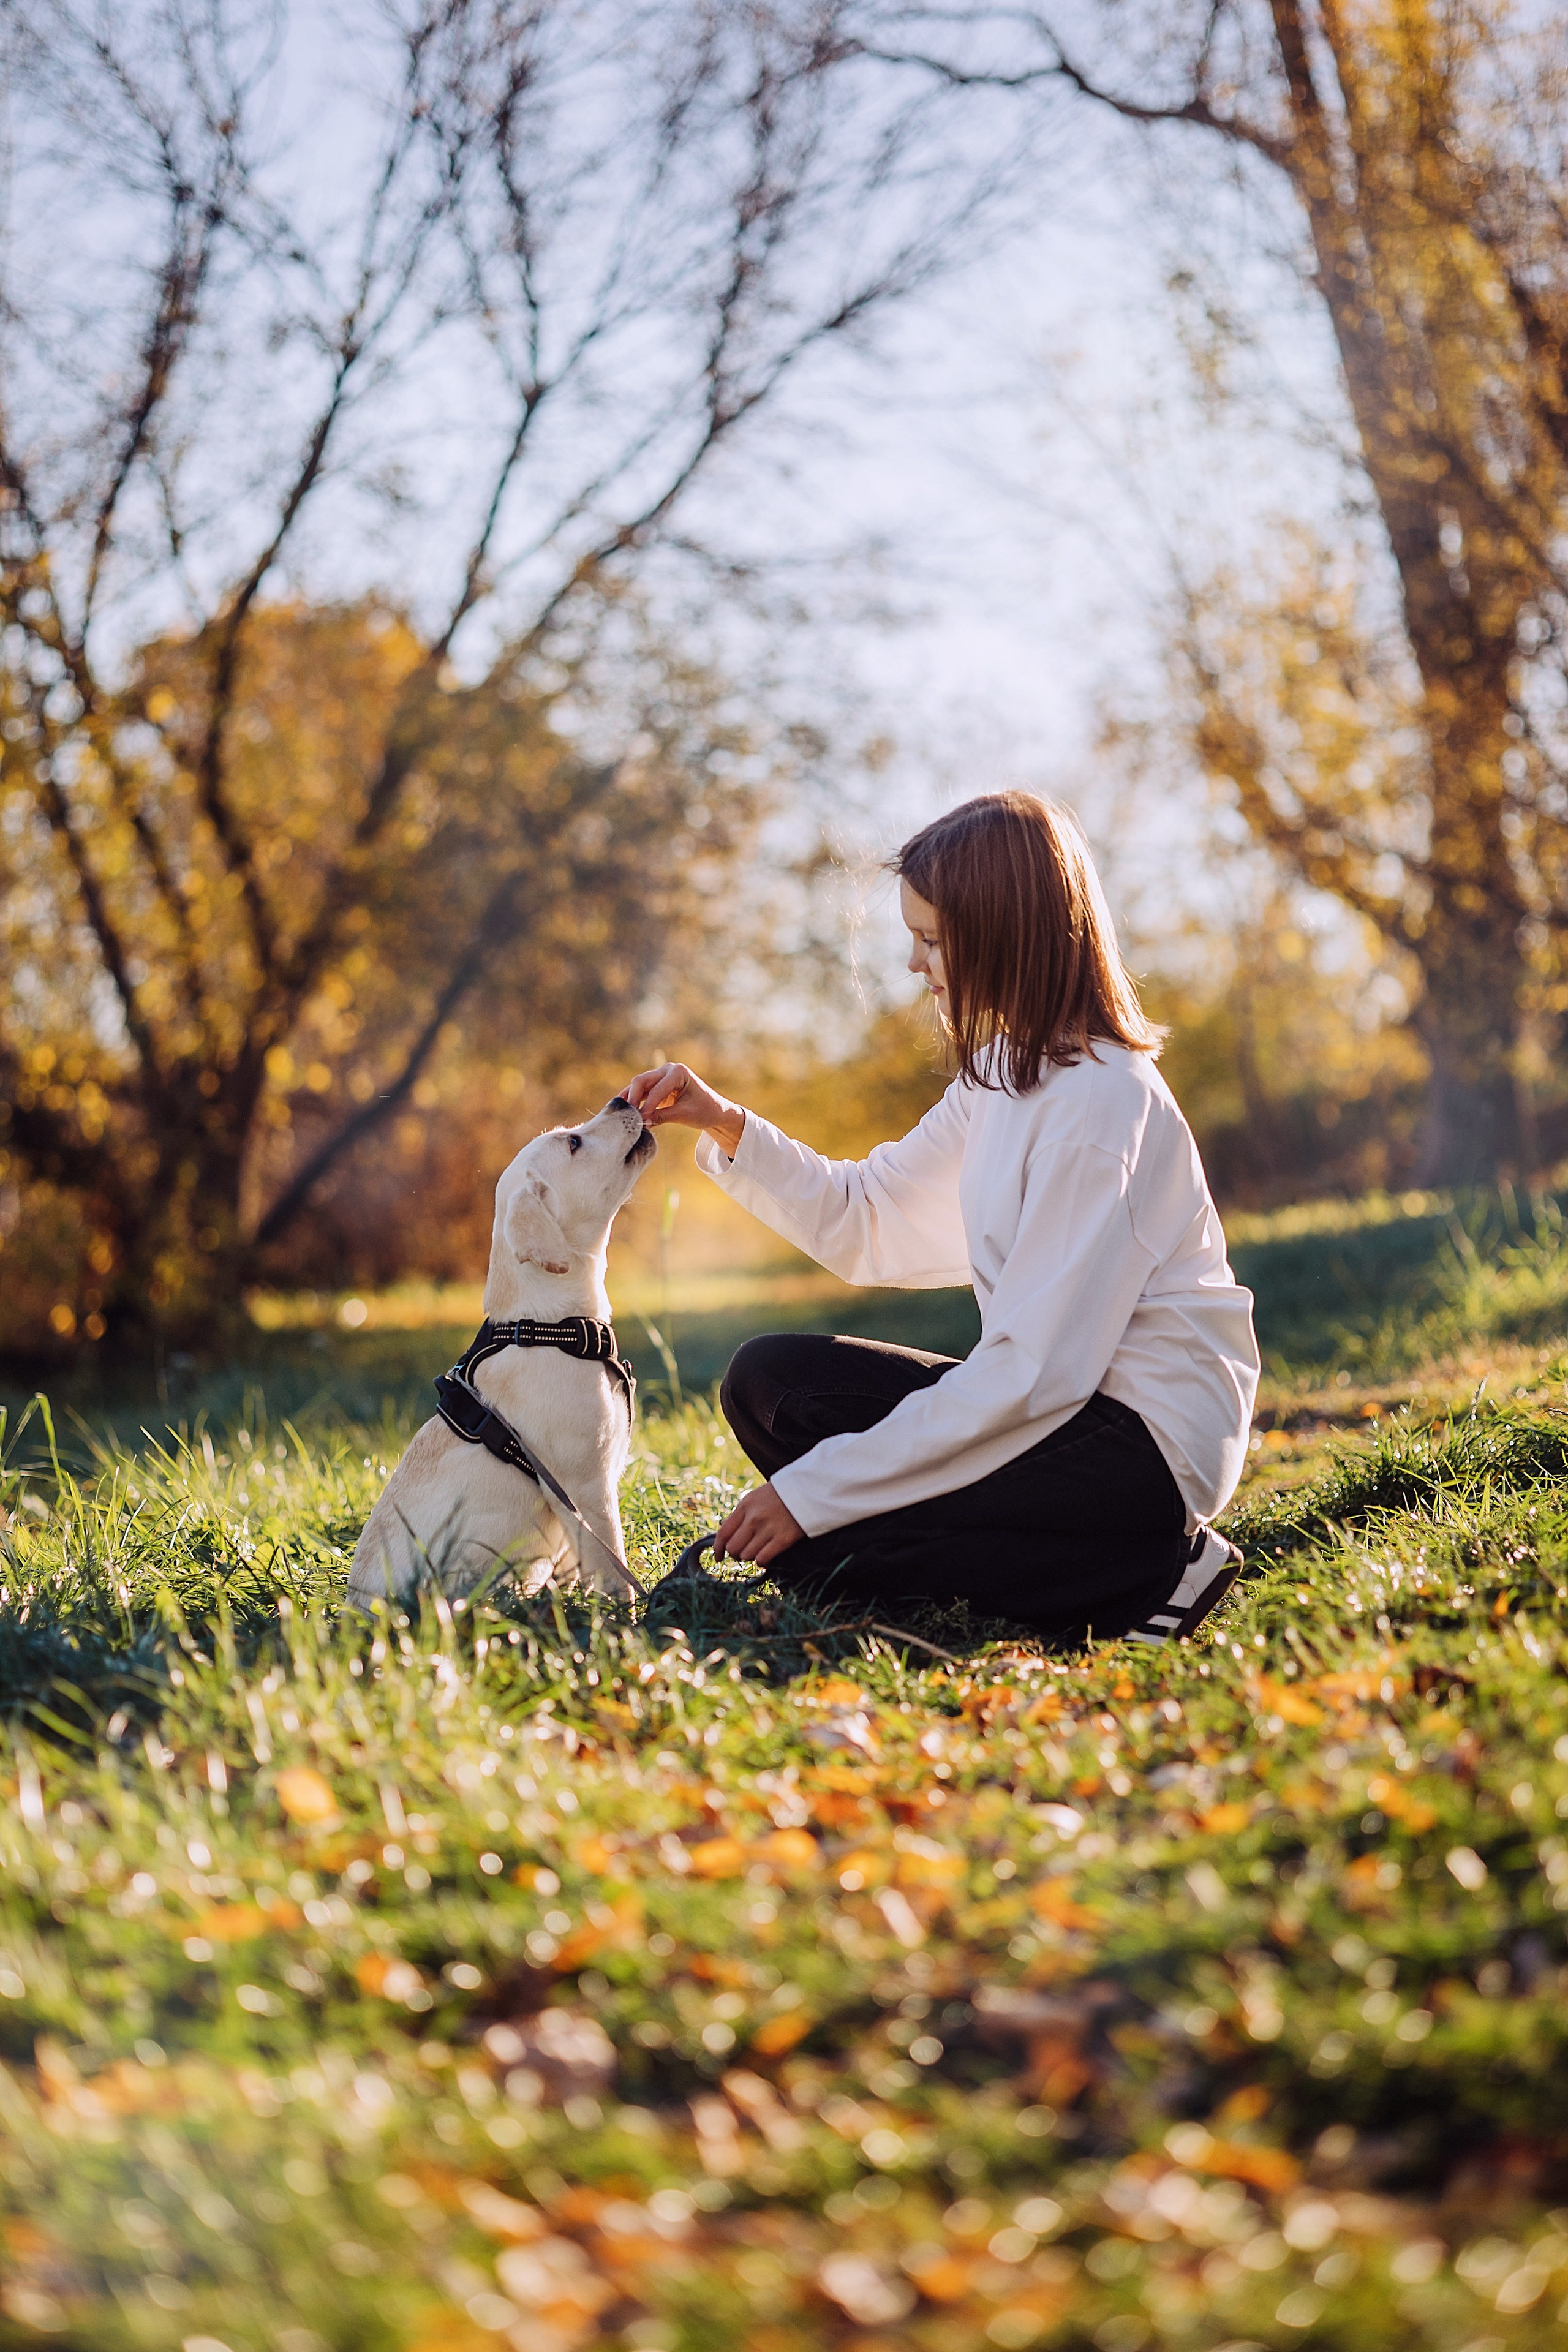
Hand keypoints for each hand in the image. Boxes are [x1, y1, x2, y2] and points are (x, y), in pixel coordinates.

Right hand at [625, 1060, 745, 1155]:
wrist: (715, 1110)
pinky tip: (623, 1110)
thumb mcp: (684, 1115)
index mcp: (678, 1072)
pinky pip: (642, 1092)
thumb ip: (661, 1117)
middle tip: (625, 1116)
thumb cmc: (705, 1110)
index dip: (646, 1106)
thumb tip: (641, 1122)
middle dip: (632, 1098)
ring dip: (630, 1099)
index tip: (638, 1121)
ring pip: (639, 1085)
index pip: (656, 1089)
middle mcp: (668, 1070)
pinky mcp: (658, 1085)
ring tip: (620, 1114)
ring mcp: (661, 1076)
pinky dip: (634, 1100)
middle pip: (641, 1081)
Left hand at [715, 1483, 803, 1566]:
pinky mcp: (783, 1539)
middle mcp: (754, 1518)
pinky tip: (765, 1557)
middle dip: (734, 1554)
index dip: (718, 1548)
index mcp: (745, 1506)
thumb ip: (740, 1515)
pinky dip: (761, 1561)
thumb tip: (724, 1534)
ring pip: (746, 1555)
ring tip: (756, 1551)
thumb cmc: (779, 1495)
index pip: (723, 1533)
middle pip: (733, 1547)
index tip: (718, 1556)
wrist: (808, 1490)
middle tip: (741, 1553)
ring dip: (749, 1557)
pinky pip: (762, 1559)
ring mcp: (768, 1529)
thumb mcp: (754, 1498)